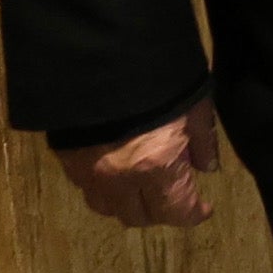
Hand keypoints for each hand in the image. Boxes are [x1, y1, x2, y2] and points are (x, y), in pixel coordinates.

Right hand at [56, 92, 223, 228]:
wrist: (100, 55)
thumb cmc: (159, 78)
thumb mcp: (195, 104)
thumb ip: (202, 140)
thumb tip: (206, 166)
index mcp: (156, 166)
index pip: (177, 211)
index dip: (194, 214)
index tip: (204, 207)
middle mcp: (120, 178)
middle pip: (139, 217)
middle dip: (161, 211)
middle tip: (175, 194)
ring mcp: (89, 171)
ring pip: (108, 208)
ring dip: (129, 203)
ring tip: (143, 186)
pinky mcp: (66, 159)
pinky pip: (87, 188)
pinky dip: (104, 188)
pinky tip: (116, 170)